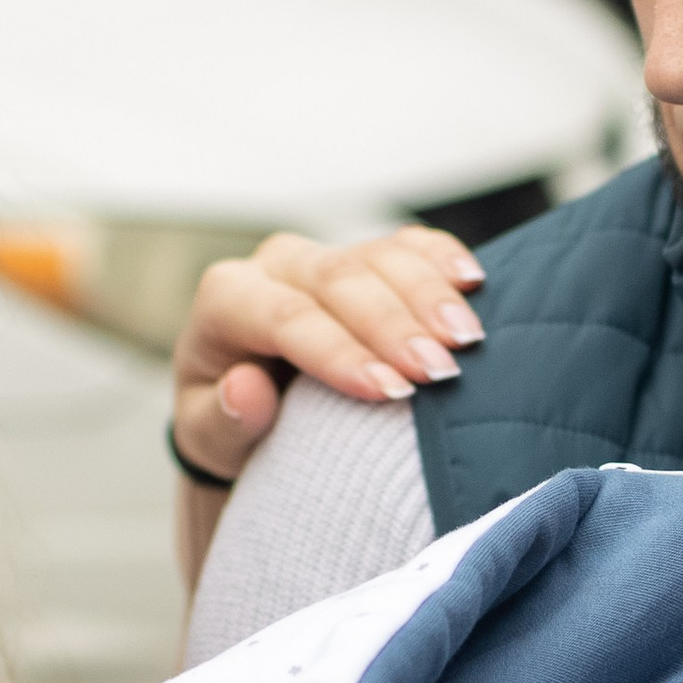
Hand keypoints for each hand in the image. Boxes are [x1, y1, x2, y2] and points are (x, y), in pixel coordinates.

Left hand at [167, 227, 484, 491]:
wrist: (250, 402)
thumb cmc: (227, 424)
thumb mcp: (209, 437)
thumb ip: (219, 420)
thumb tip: (246, 388)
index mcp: (227, 299)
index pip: (286, 317)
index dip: (340, 351)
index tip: (391, 392)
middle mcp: (274, 265)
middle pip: (338, 279)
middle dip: (394, 324)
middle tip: (441, 370)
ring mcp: (323, 254)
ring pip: (379, 255)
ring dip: (429, 294)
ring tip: (467, 338)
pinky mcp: (364, 258)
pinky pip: (407, 245)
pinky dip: (442, 258)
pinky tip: (473, 281)